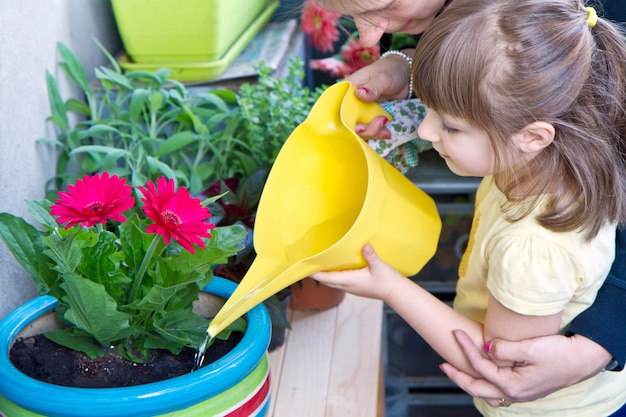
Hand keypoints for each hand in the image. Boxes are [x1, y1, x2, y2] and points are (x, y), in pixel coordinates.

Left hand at [311, 244, 403, 300]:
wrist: (395, 292)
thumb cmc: (387, 280)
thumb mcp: (379, 266)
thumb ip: (371, 256)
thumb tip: (365, 246)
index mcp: (350, 281)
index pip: (327, 278)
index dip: (315, 273)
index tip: (305, 268)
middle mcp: (347, 286)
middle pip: (327, 281)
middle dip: (317, 274)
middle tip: (308, 264)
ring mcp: (351, 288)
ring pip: (333, 282)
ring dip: (325, 275)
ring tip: (318, 264)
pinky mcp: (355, 287)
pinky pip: (339, 282)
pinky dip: (333, 275)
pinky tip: (335, 268)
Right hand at [344, 53, 413, 138]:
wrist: (405, 76)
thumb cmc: (390, 70)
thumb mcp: (382, 77)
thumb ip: (372, 88)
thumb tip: (360, 94)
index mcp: (347, 90)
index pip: (337, 108)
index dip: (344, 121)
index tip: (360, 126)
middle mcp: (350, 103)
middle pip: (348, 123)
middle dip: (363, 129)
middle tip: (380, 123)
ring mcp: (360, 112)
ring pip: (359, 130)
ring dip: (372, 132)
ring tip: (386, 125)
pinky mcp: (370, 118)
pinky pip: (370, 130)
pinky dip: (378, 133)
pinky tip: (387, 132)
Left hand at [439, 329, 611, 406]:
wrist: (582, 360)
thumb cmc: (559, 353)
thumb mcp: (530, 348)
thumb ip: (504, 349)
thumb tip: (486, 347)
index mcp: (512, 385)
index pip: (479, 367)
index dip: (465, 349)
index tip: (455, 332)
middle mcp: (514, 393)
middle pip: (476, 388)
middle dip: (457, 376)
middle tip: (442, 364)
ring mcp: (519, 393)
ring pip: (486, 392)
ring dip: (469, 382)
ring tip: (456, 370)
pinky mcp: (524, 387)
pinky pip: (496, 390)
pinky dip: (484, 383)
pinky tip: (479, 374)